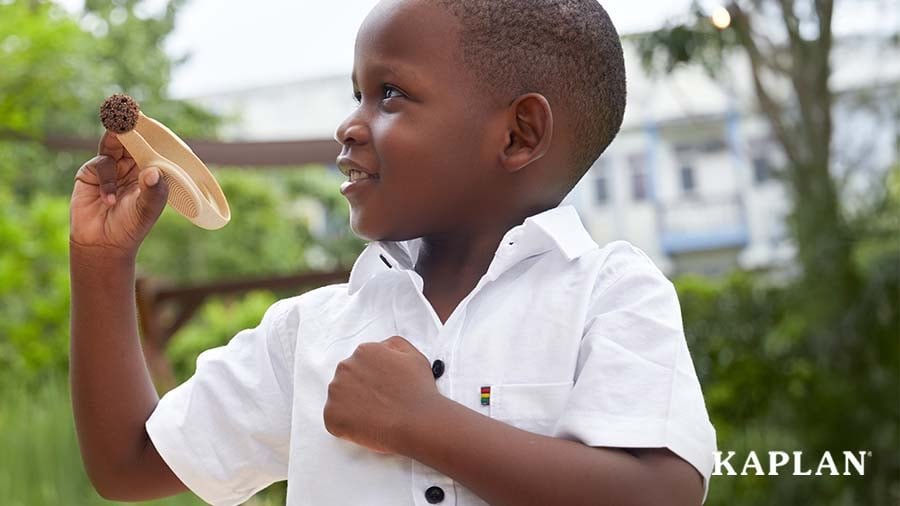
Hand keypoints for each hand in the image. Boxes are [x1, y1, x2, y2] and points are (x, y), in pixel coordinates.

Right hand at [69, 130, 168, 257]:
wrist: (102, 242)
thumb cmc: (131, 226)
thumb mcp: (147, 210)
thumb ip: (153, 192)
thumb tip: (155, 172)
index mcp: (150, 170)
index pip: (153, 146)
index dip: (152, 132)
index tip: (152, 118)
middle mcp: (132, 165)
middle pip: (133, 139)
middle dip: (132, 126)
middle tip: (131, 111)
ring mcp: (112, 167)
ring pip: (114, 143)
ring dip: (117, 136)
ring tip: (119, 128)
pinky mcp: (92, 172)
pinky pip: (102, 165)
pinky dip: (107, 180)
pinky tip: (109, 200)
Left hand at [323, 335, 439, 454]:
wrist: (418, 423)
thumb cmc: (418, 391)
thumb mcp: (414, 355)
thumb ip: (393, 345)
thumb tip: (381, 347)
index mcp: (364, 351)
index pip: (362, 363)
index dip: (374, 379)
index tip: (383, 389)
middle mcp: (345, 367)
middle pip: (348, 379)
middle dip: (361, 390)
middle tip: (379, 404)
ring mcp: (336, 391)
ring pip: (339, 398)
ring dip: (353, 406)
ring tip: (375, 415)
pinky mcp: (331, 415)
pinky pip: (334, 419)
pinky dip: (347, 424)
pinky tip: (367, 426)